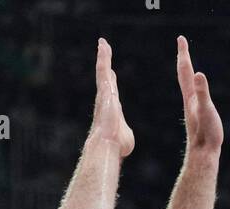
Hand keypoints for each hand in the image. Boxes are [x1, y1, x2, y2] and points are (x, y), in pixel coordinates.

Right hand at [91, 38, 133, 157]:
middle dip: (105, 64)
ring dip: (103, 56)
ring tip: (103, 43)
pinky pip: (102, 68)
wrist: (108, 144)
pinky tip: (103, 45)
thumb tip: (125, 139)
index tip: (111, 74)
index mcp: (113, 108)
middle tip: (104, 51)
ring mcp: (104, 92)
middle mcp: (106, 98)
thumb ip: (125, 133)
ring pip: (103, 70)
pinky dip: (103, 56)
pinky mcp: (104, 88)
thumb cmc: (118, 145)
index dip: (111, 82)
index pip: (112, 91)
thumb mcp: (126, 137)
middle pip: (106, 77)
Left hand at [177, 35, 222, 153]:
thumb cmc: (207, 134)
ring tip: (186, 63)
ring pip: (188, 85)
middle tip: (182, 44)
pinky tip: (194, 91)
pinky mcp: (198, 117)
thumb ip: (203, 93)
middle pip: (185, 75)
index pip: (186, 71)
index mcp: (191, 96)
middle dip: (184, 58)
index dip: (184, 54)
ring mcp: (193, 109)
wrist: (203, 155)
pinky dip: (193, 87)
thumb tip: (199, 74)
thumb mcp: (207, 111)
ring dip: (187, 72)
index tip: (181, 39)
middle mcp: (190, 100)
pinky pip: (194, 96)